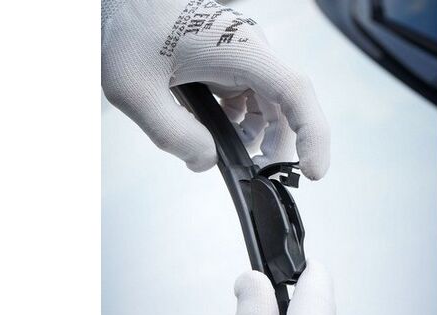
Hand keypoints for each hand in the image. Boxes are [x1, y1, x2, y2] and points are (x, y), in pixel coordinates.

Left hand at [102, 0, 329, 177]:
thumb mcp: (136, 90)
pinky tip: (212, 133)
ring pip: (268, 108)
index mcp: (240, 50)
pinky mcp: (230, 65)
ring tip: (226, 153)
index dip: (312, 135)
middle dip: (276, 146)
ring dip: (254, 138)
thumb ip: (174, 134)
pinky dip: (238, 126)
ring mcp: (243, 58)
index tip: (313, 172)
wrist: (124, 2)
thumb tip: (207, 162)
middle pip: (285, 108)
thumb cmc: (128, 28)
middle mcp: (251, 52)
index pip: (294, 92)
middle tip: (259, 176)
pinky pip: (248, 102)